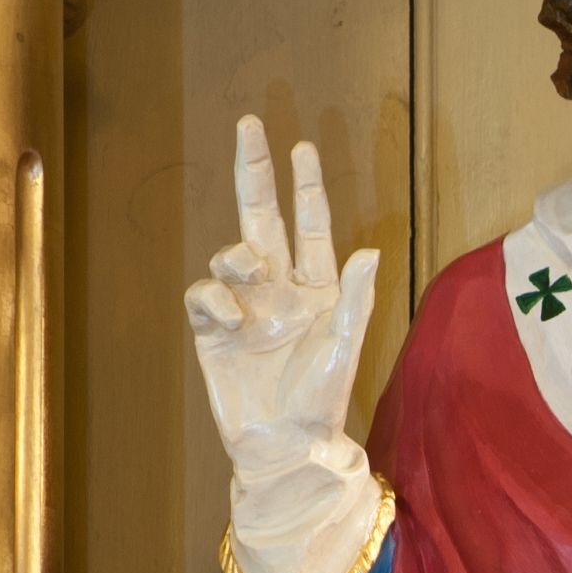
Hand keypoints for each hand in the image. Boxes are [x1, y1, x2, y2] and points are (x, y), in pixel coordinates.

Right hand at [185, 116, 379, 465]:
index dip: (305, 187)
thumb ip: (356, 298)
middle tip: (250, 124)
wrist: (284, 448)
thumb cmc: (322, 402)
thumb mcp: (346, 347)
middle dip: (256, 171)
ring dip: (236, 254)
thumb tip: (369, 249)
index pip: (310, 226)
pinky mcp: (213, 332)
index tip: (301, 145)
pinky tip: (227, 317)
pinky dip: (211, 297)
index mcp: (318, 288)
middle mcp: (280, 289)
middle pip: (263, 217)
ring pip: (231, 254)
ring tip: (248, 274)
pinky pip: (203, 295)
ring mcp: (245, 308)